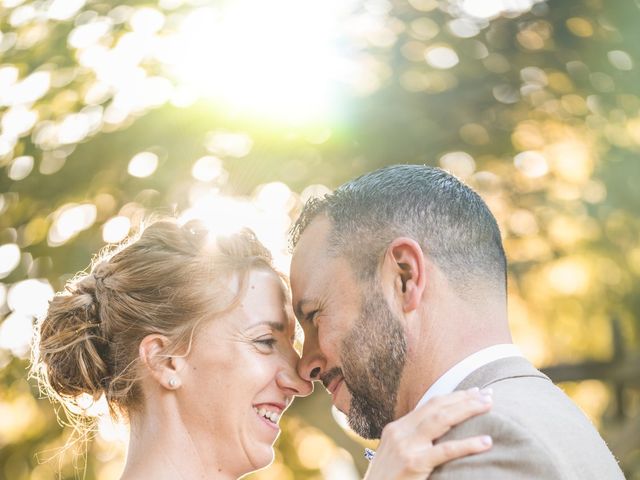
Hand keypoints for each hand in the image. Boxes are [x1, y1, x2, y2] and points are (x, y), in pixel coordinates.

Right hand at [363, 388, 492, 479]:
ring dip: (467, 410)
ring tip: (489, 406)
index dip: (454, 397)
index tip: (474, 392)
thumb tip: (439, 436)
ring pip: (441, 420)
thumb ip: (412, 442)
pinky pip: (445, 450)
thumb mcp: (395, 455)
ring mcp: (406, 446)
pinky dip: (468, 444)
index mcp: (396, 428)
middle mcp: (400, 432)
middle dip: (464, 398)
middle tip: (488, 395)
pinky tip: (485, 441)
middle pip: (437, 407)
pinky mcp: (414, 463)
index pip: (429, 405)